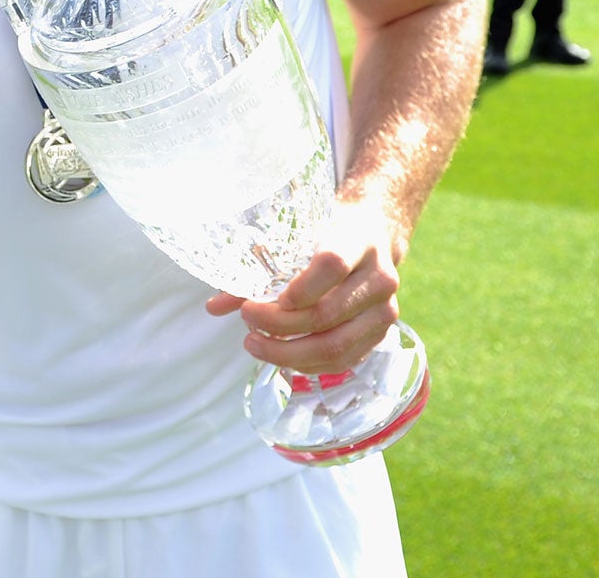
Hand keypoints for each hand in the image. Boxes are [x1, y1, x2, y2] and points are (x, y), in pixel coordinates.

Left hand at [204, 201, 400, 376]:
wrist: (374, 236)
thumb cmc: (327, 233)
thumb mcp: (300, 236)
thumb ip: (257, 269)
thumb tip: (213, 307)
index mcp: (359, 240)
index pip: (333, 264)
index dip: (300, 286)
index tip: (269, 297)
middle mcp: (380, 277)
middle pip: (327, 313)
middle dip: (279, 325)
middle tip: (247, 320)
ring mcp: (385, 311)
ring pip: (335, 345)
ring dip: (288, 352)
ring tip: (254, 343)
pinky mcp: (381, 336)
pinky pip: (343, 361)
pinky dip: (307, 364)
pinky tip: (281, 355)